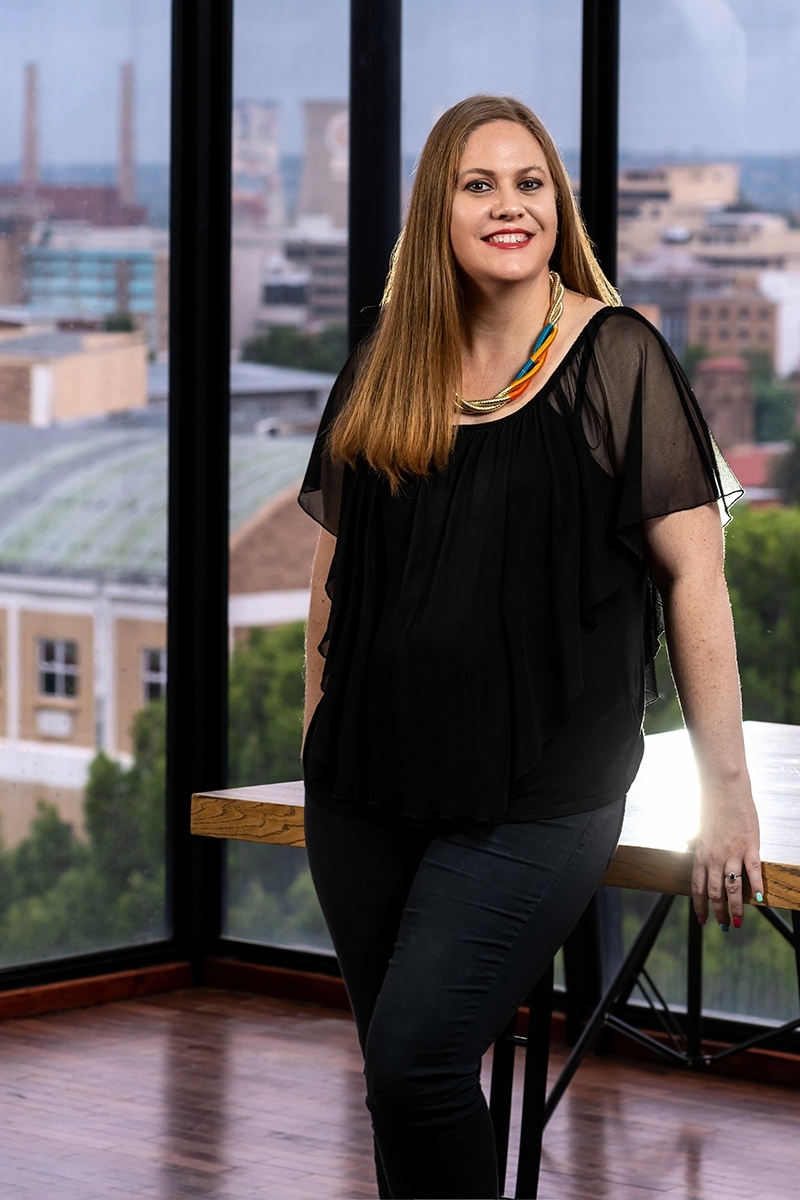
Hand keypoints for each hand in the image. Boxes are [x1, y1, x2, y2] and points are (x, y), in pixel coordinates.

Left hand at [691, 787, 763, 929]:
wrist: (724, 790)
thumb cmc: (711, 807)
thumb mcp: (698, 827)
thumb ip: (695, 840)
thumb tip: (687, 843)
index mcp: (700, 855)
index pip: (698, 887)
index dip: (700, 906)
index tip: (703, 919)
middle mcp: (714, 858)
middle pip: (715, 892)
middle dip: (719, 912)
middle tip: (725, 925)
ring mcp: (732, 853)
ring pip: (733, 888)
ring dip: (735, 907)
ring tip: (738, 921)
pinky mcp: (749, 847)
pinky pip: (753, 872)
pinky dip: (755, 887)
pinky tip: (759, 900)